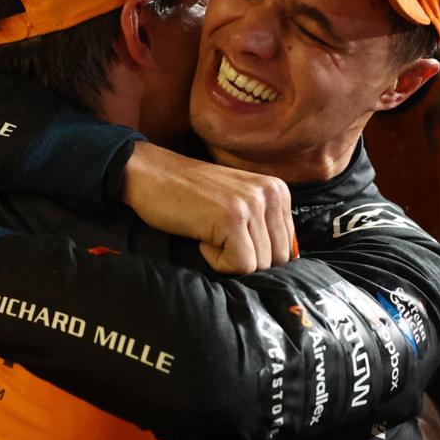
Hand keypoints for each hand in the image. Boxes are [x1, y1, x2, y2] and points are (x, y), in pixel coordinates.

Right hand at [123, 143, 295, 274]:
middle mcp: (271, 194)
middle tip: (217, 235)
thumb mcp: (240, 202)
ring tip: (208, 232)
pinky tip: (202, 237)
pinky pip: (241, 265)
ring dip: (229, 258)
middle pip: (277, 258)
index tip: (230, 234)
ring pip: (260, 264)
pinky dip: (218, 262)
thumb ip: (265, 225)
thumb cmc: (191, 195)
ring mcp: (252, 205)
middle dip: (246, 258)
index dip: (256, 252)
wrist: (151, 174)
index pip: (288, 246)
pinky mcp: (232, 219)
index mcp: (278, 191)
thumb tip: (288, 261)